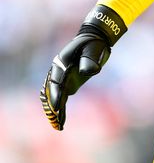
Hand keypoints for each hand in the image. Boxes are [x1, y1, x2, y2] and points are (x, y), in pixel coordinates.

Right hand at [40, 5, 126, 130]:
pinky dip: (59, 108)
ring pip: (52, 96)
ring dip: (53, 110)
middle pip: (51, 90)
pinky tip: (60, 121)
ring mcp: (60, 76)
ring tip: (58, 125)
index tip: (57, 108)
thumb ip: (90, 60)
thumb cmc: (94, 43)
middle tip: (57, 121)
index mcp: (62, 61)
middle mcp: (57, 69)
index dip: (56, 95)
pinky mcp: (66, 82)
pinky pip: (59, 96)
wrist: (93, 38)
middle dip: (53, 106)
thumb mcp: (94, 48)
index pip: (56, 81)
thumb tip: (89, 72)